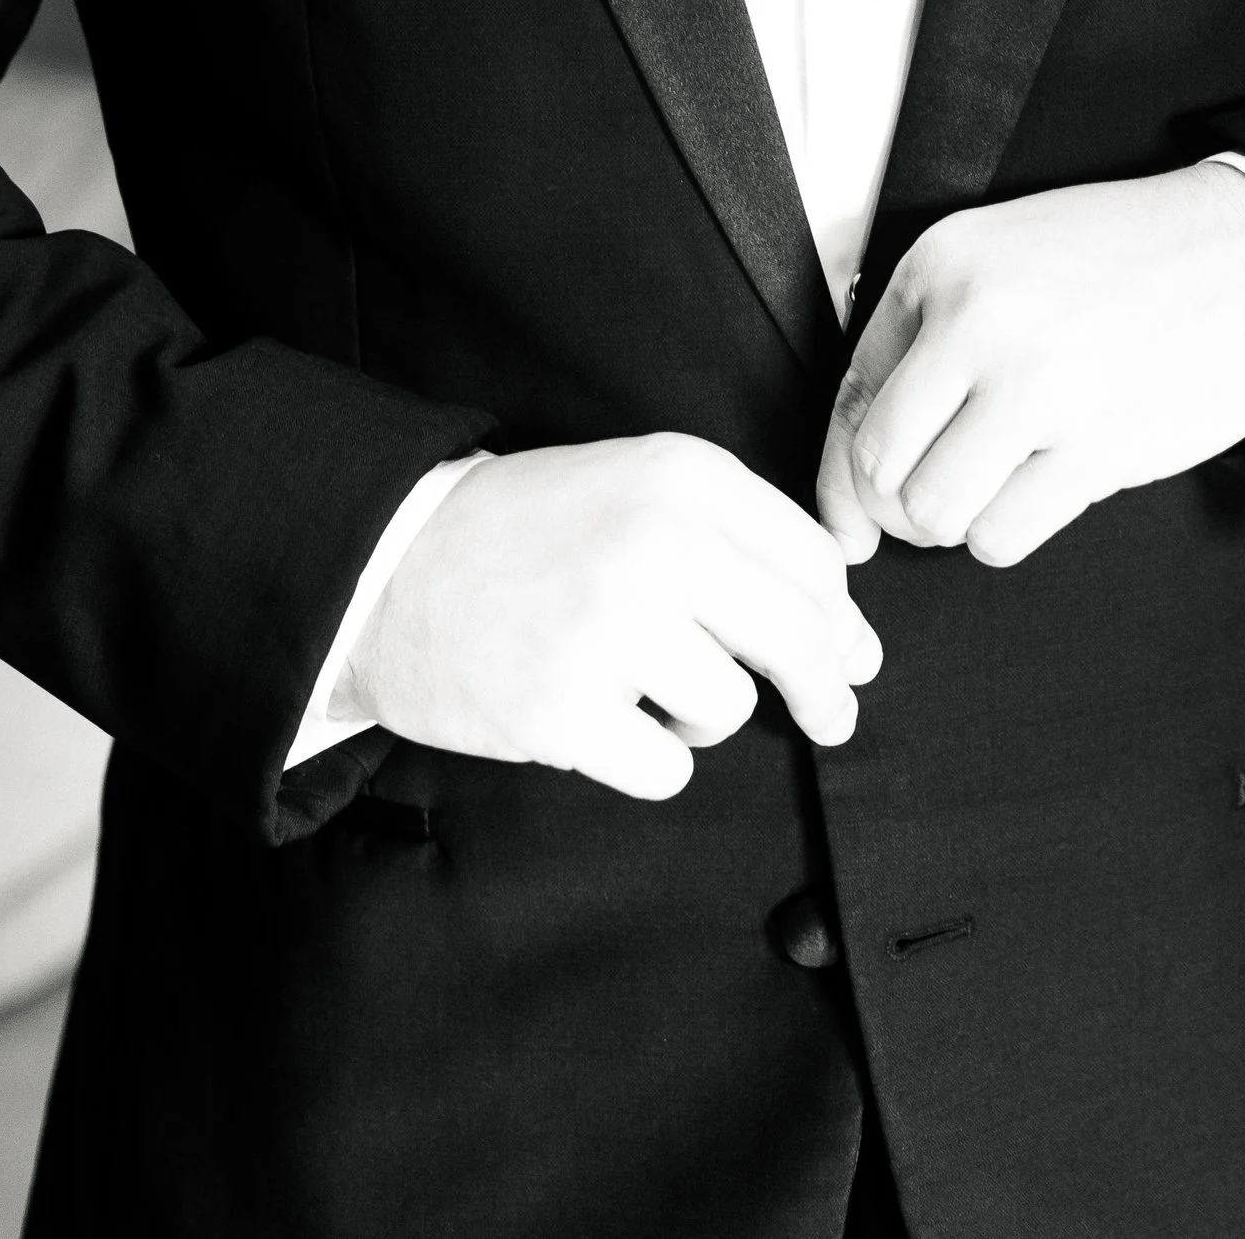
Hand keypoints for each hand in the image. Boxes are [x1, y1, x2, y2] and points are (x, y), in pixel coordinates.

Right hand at [348, 434, 880, 801]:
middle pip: (798, 635)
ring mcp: (610, 628)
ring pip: (732, 707)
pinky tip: (609, 721)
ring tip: (649, 690)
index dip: (842, 620)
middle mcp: (658, 542)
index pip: (814, 560)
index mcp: (685, 476)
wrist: (394, 566)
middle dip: (826, 687)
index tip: (850, 654)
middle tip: (833, 716)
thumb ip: (741, 541)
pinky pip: (669, 769)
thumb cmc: (531, 531)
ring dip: (706, 717)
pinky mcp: (566, 711)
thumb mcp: (640, 488)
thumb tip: (850, 640)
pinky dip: (651, 760)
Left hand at [815, 162, 1244, 571]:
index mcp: (944, 260)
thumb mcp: (1002, 258)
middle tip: (941, 495)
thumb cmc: (1121, 261)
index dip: (842, 474)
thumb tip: (853, 484)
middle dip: (899, 504)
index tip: (854, 516)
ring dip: (957, 520)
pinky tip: (1041, 489)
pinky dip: (1007, 533)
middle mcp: (979, 318)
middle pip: (880, 467)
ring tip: (997, 486)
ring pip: (932, 512)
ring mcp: (1037, 385)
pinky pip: (1000, 536)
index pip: (851, 396)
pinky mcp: (1095, 445)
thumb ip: (924, 341)